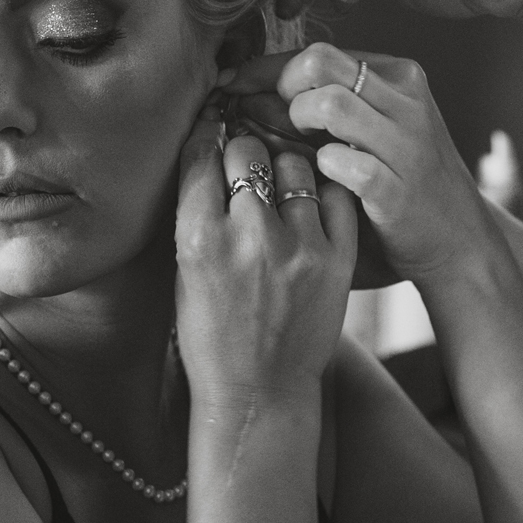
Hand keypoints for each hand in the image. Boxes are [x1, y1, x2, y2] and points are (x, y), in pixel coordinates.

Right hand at [173, 105, 357, 412]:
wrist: (259, 394)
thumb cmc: (212, 335)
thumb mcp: (184, 272)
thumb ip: (197, 212)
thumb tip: (210, 147)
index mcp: (200, 241)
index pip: (202, 154)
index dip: (206, 134)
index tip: (211, 128)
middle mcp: (250, 238)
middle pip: (248, 150)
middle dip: (243, 148)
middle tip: (245, 161)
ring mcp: (300, 248)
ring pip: (295, 165)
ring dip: (284, 168)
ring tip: (278, 186)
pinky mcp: (338, 260)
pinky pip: (334, 195)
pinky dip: (322, 191)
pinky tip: (310, 202)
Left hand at [230, 43, 493, 284]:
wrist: (458, 240)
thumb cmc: (398, 182)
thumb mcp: (369, 132)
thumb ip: (322, 109)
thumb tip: (243, 94)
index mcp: (397, 78)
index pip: (318, 52)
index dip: (264, 70)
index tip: (231, 88)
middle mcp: (406, 102)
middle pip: (319, 62)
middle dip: (279, 88)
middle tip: (264, 120)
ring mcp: (406, 144)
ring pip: (330, 104)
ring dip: (296, 125)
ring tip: (293, 149)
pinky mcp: (399, 189)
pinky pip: (346, 164)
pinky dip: (321, 169)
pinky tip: (318, 181)